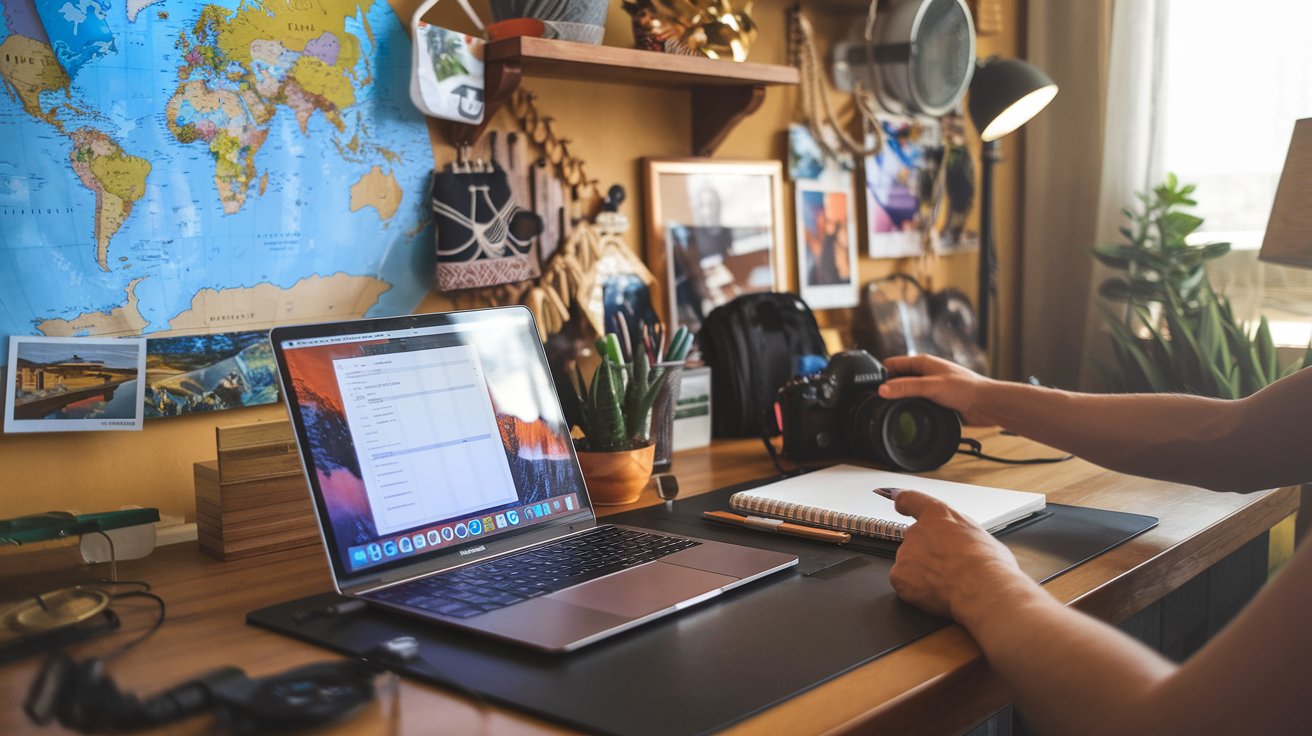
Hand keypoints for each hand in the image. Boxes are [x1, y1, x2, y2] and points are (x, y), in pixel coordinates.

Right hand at [878, 354, 997, 425]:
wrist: (987, 404)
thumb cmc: (966, 388)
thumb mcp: (930, 386)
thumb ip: (906, 388)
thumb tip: (882, 389)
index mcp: (923, 362)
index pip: (892, 364)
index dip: (882, 375)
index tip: (875, 389)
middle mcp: (926, 373)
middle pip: (898, 379)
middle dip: (891, 389)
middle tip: (883, 402)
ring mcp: (931, 387)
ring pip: (908, 393)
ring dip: (902, 400)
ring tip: (895, 410)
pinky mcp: (936, 400)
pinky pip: (918, 404)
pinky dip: (912, 409)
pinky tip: (910, 416)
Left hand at [888, 490, 1031, 620]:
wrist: (983, 589)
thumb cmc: (989, 564)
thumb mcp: (980, 536)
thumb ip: (960, 533)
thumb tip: (961, 542)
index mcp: (938, 515)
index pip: (911, 500)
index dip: (903, 502)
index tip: (897, 502)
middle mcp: (917, 530)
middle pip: (915, 541)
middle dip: (927, 554)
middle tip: (949, 568)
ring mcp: (905, 553)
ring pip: (909, 564)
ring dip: (922, 573)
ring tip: (947, 583)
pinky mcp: (899, 576)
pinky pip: (904, 582)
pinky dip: (915, 590)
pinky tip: (935, 593)